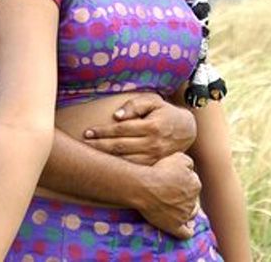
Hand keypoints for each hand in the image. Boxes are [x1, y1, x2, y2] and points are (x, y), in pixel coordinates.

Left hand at [82, 93, 196, 164]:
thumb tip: (116, 117)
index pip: (121, 130)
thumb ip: (135, 105)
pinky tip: (106, 165)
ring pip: (125, 161)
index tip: (88, 132)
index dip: (103, 131)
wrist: (187, 130)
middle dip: (99, 145)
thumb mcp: (153, 101)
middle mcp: (153, 144)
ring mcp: (154, 157)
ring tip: (89, 156)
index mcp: (151, 126)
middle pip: (120, 146)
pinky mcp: (155, 166)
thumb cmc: (165, 112)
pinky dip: (119, 168)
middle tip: (84, 144)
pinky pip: (134, 169)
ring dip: (106, 159)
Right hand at [132, 152, 200, 238]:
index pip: (194, 183)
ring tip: (179, 210)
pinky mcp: (175, 226)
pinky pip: (185, 233)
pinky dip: (188, 231)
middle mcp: (192, 201)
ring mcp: (184, 215)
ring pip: (191, 215)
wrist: (144, 187)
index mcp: (195, 185)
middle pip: (192, 200)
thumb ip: (189, 162)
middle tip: (173, 194)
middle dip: (186, 197)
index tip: (175, 180)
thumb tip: (191, 169)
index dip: (184, 181)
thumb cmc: (159, 170)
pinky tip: (188, 229)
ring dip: (188, 213)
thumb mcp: (179, 157)